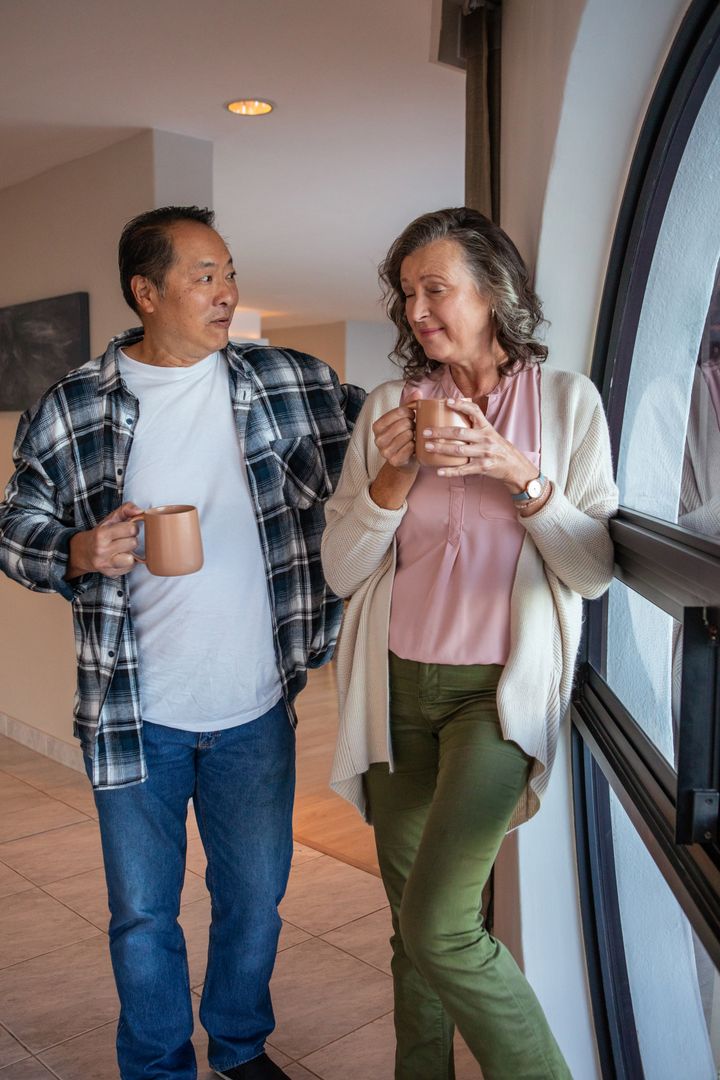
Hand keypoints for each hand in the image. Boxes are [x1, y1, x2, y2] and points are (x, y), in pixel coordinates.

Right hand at [66, 502, 142, 579]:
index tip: (128, 529)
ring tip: (123, 550)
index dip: (133, 528)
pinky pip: (129, 568)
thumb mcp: (110, 518)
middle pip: (133, 543)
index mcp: (102, 534)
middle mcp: (102, 549)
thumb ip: (126, 509)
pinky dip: (128, 563)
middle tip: (124, 539)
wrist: (83, 552)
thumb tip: (140, 511)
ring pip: (131, 559)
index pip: (131, 529)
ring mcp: (105, 564)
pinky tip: (121, 558)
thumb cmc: (100, 534)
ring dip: (130, 554)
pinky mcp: (110, 573)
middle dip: (131, 540)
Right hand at [371, 395, 422, 470]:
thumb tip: (418, 392)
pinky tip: (414, 447)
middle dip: (413, 425)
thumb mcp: (404, 419)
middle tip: (413, 429)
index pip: (399, 412)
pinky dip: (415, 446)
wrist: (406, 460)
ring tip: (413, 437)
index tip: (412, 416)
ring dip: (414, 436)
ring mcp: (384, 451)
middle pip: (404, 423)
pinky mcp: (394, 461)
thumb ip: (409, 403)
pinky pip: (410, 448)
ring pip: (407, 435)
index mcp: (377, 426)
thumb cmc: (404, 436)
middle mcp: (378, 439)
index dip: (410, 412)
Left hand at [421, 397, 537, 492]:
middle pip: (459, 433)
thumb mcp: (490, 433)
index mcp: (486, 428)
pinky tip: (439, 471)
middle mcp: (485, 439)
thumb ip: (475, 426)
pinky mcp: (482, 468)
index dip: (460, 405)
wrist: (514, 465)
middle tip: (425, 432)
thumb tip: (453, 415)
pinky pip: (463, 470)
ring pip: (458, 451)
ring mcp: (483, 454)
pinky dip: (450, 471)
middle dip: (440, 432)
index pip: (474, 411)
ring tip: (427, 447)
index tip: (446, 401)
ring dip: (441, 449)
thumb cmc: (498, 447)